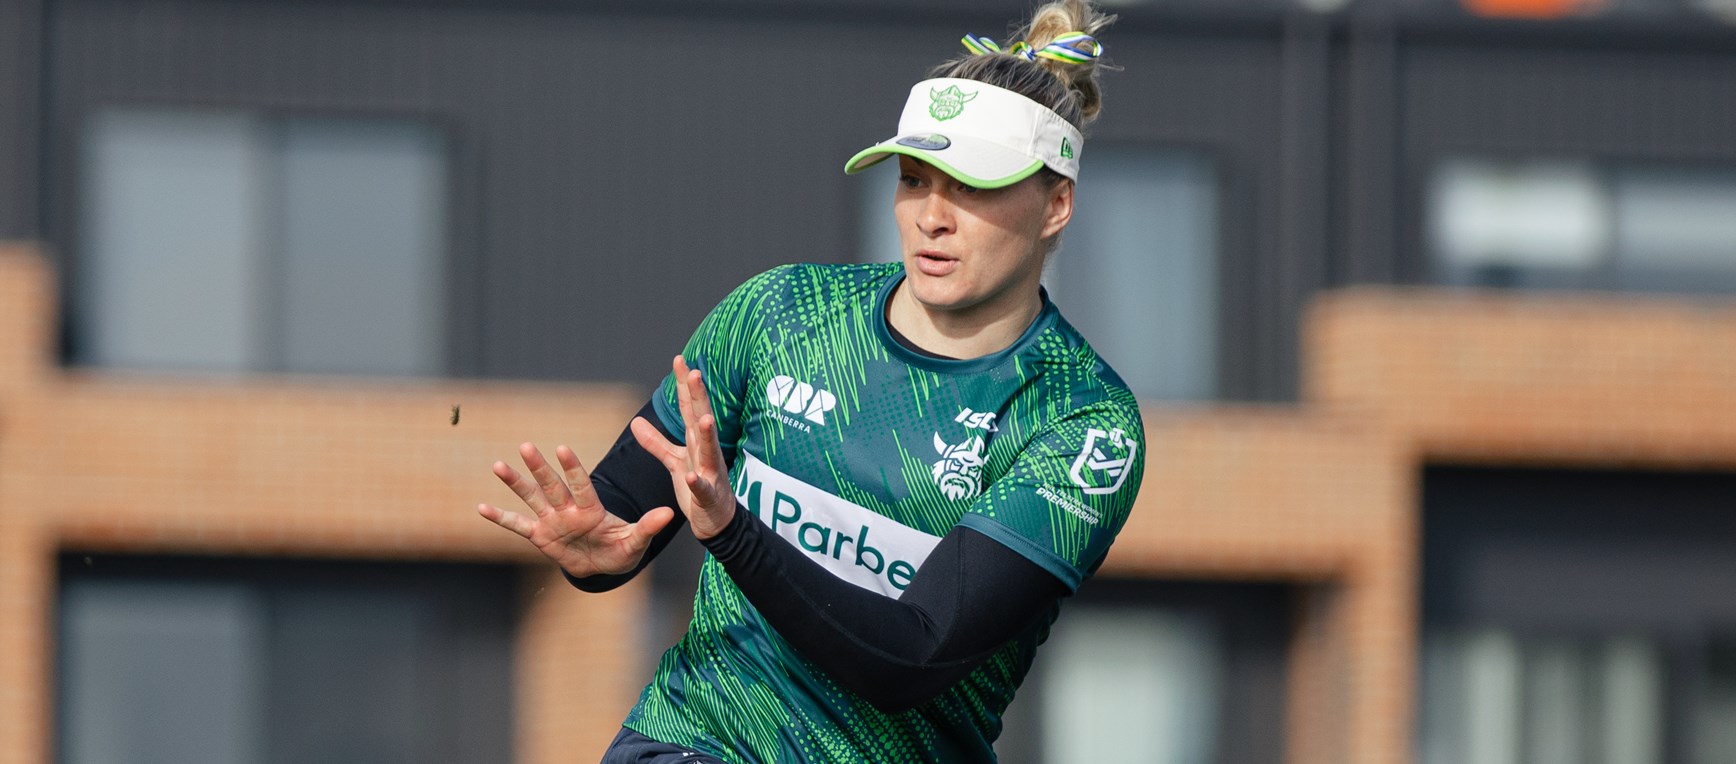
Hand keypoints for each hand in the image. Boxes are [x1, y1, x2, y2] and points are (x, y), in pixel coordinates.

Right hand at [477, 442, 674, 577]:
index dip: (572, 468)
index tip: (563, 448)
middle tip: (526, 445)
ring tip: (498, 465)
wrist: (605, 564)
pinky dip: (501, 518)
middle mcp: (568, 510)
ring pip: (532, 498)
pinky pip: (518, 526)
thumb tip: (668, 514)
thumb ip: (647, 527)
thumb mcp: (636, 541)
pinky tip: (481, 507)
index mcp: (591, 509)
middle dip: (539, 468)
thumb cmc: (622, 550)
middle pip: (552, 485)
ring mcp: (553, 521)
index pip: (581, 485)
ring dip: (515, 483)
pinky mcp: (541, 536)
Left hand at [630, 355, 736, 539]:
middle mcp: (706, 452)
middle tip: (695, 372)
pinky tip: (691, 475)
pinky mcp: (708, 496)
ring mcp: (710, 473)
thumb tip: (635, 422)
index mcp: (696, 442)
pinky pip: (701, 488)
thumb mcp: (674, 461)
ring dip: (707, 434)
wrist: (715, 520)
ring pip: (709, 450)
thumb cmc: (698, 487)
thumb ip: (656, 442)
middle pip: (701, 419)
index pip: (689, 408)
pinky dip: (697, 482)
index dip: (684, 385)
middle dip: (699, 397)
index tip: (680, 360)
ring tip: (703, 418)